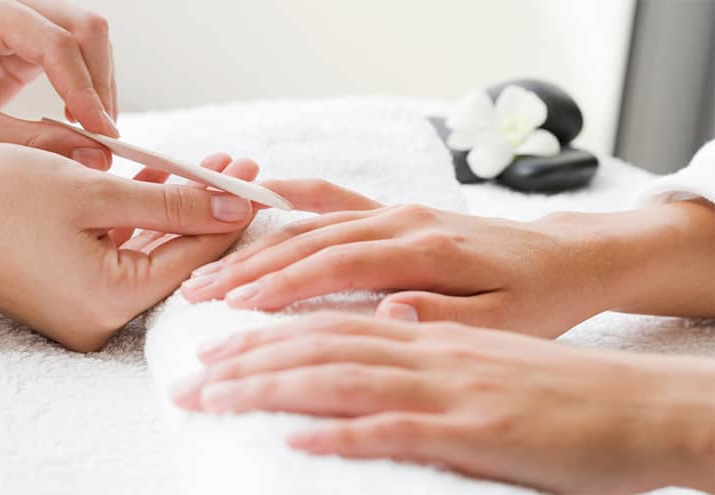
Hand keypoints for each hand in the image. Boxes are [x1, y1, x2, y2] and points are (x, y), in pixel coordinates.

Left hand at [0, 0, 117, 167]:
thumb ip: (35, 144)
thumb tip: (97, 155)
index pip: (55, 40)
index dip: (85, 88)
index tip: (101, 135)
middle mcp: (3, 9)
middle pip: (84, 28)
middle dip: (99, 82)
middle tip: (101, 136)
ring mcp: (17, 26)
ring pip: (88, 41)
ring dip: (99, 87)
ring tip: (90, 134)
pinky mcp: (25, 50)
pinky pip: (76, 61)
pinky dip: (86, 92)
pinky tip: (76, 122)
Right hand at [0, 144, 257, 350]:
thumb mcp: (95, 194)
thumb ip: (171, 204)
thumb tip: (234, 209)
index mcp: (110, 304)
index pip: (194, 258)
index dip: (230, 217)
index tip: (260, 183)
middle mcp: (100, 318)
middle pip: (175, 254)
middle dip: (206, 206)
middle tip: (242, 168)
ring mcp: (82, 307)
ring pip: (148, 248)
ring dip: (175, 206)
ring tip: (214, 166)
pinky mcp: (69, 290)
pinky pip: (117, 250)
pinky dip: (138, 218)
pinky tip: (165, 180)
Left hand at [170, 314, 714, 493]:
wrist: (630, 401)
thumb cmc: (548, 379)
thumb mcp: (475, 341)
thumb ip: (419, 331)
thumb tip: (371, 325)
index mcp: (422, 321)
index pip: (327, 313)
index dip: (265, 322)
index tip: (216, 337)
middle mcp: (425, 342)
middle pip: (317, 338)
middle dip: (245, 353)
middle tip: (189, 372)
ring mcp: (446, 383)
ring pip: (340, 372)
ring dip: (270, 383)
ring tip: (215, 394)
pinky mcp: (471, 426)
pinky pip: (394, 425)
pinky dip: (340, 429)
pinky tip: (294, 435)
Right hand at [181, 197, 714, 337]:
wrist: (568, 256)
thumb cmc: (538, 296)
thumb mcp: (506, 321)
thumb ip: (445, 317)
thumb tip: (386, 311)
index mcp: (428, 249)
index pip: (339, 265)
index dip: (284, 285)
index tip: (238, 306)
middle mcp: (404, 222)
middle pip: (312, 241)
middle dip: (251, 267)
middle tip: (199, 290)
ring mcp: (398, 212)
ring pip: (314, 224)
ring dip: (260, 246)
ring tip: (212, 267)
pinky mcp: (397, 212)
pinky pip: (336, 200)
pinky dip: (293, 201)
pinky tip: (259, 203)